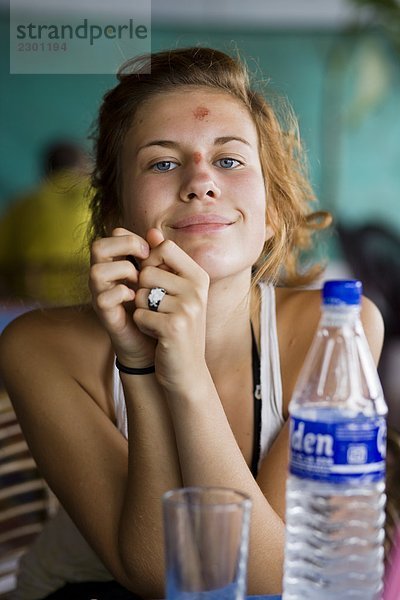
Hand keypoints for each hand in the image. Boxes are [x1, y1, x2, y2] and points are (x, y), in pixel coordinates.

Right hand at [89, 227, 155, 366]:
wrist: (154, 344)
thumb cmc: (155, 307)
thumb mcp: (158, 278)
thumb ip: (156, 256)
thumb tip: (155, 232)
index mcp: (116, 264)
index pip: (112, 235)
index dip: (131, 237)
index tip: (150, 250)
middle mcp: (104, 278)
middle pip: (97, 246)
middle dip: (124, 246)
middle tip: (145, 258)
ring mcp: (101, 296)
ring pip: (96, 271)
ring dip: (123, 271)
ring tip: (140, 282)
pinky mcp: (105, 316)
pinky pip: (103, 298)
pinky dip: (122, 294)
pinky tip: (138, 298)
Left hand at [134, 229, 209, 390]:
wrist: (186, 371)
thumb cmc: (177, 327)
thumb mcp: (175, 291)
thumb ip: (163, 261)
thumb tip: (151, 231)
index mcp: (199, 276)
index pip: (164, 248)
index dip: (151, 263)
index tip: (157, 284)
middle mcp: (197, 289)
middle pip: (147, 272)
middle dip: (143, 292)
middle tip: (159, 310)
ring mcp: (187, 308)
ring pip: (140, 294)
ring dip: (142, 310)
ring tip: (158, 323)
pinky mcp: (173, 327)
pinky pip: (138, 315)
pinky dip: (141, 326)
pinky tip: (157, 335)